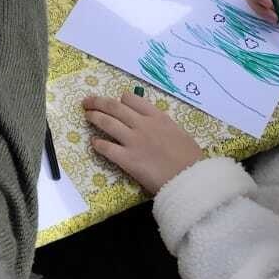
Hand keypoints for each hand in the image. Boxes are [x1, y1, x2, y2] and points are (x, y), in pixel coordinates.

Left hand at [83, 91, 204, 193]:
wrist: (191, 179)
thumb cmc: (190, 159)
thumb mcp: (179, 133)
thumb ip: (163, 126)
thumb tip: (154, 125)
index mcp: (157, 117)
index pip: (131, 99)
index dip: (120, 99)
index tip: (115, 102)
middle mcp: (142, 125)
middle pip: (114, 107)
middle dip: (98, 102)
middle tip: (87, 102)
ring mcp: (133, 141)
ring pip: (107, 123)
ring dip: (94, 117)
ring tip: (87, 116)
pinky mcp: (127, 160)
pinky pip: (107, 148)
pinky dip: (98, 144)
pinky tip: (94, 143)